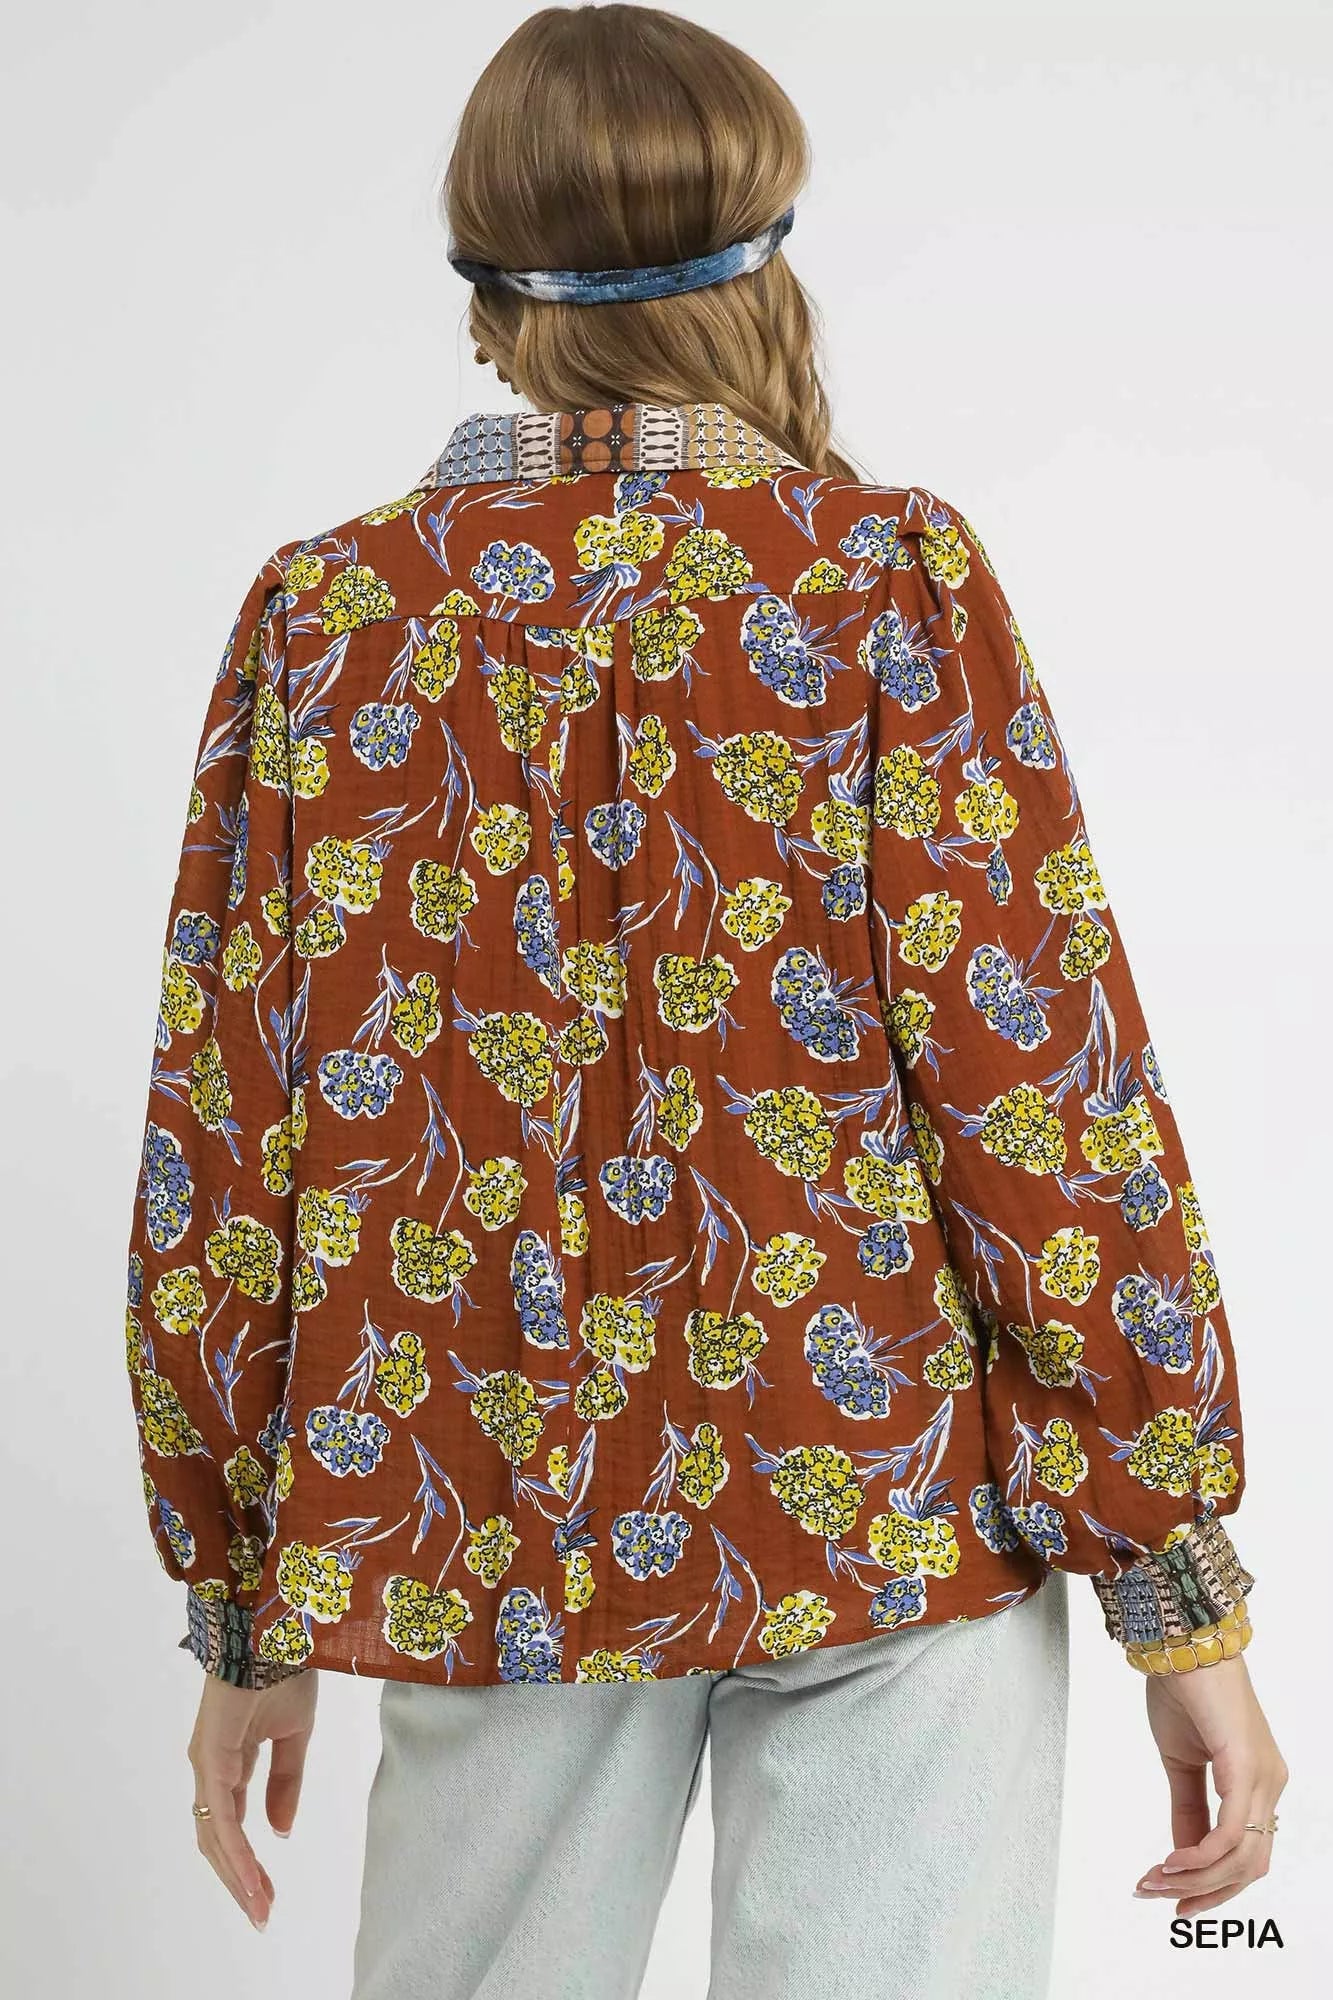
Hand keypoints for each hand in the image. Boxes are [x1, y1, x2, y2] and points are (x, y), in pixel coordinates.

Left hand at [187, 1668, 317, 1929]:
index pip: (232, 1825)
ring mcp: (207, 1764)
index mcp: (229, 1761)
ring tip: (261, 1907)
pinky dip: (236, 1851)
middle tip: (263, 1913)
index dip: (247, 1862)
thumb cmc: (283, 1669)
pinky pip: (222, 1816)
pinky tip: (251, 1876)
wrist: (276, 1629)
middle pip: (218, 1839)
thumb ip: (286, 1781)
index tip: (268, 1896)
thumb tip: (280, 1831)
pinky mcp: (211, 1757)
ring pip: (216, 1835)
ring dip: (237, 1876)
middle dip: (240, 1880)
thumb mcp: (294, 1734)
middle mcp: (210, 1768)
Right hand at [1136, 1652, 1286, 1915]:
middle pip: (1248, 1868)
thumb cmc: (1183, 1691)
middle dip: (1201, 1892)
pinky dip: (1199, 1856)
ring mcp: (1264, 1777)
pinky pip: (1230, 1833)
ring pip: (1241, 1858)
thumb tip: (1183, 1855)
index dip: (1210, 1886)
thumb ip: (1188, 1810)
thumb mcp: (1181, 1763)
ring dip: (1195, 1880)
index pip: (1246, 1855)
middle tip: (1157, 1897)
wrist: (1179, 1643)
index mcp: (1259, 1782)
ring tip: (1154, 1880)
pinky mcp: (1246, 1767)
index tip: (1171, 1899)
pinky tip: (1172, 1862)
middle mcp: (1271, 1784)